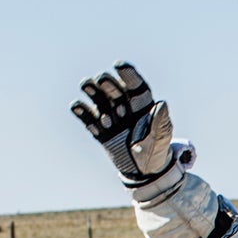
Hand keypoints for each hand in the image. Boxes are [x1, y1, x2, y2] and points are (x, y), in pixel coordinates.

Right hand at [70, 62, 175, 189]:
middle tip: (102, 79)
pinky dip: (81, 112)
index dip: (128, 75)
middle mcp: (125, 108)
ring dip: (92, 91)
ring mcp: (111, 118)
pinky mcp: (100, 131)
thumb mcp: (161, 138)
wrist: (144, 172)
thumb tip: (162, 104)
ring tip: (86, 85)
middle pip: (115, 91)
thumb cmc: (157, 152)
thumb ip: (161, 122)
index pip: (135, 87)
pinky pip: (88, 119)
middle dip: (108, 83)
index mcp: (142, 106)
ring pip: (99, 100)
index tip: (119, 65)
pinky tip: (75, 105)